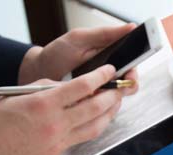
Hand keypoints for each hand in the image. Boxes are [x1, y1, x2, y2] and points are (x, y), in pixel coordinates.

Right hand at [0, 65, 121, 154]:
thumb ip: (46, 88)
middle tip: (119, 88)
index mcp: (43, 103)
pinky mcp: (57, 153)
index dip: (100, 77)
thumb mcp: (18, 94)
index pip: (82, 87)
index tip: (109, 71)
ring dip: (110, 114)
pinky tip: (98, 121)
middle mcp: (54, 123)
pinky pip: (83, 139)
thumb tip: (69, 86)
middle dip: (113, 96)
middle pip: (96, 107)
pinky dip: (95, 127)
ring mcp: (57, 140)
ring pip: (95, 126)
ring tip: (114, 104)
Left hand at [18, 24, 138, 95]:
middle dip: (128, 84)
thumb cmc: (57, 54)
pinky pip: (105, 109)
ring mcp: (101, 91)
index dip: (135, 68)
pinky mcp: (93, 105)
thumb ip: (104, 34)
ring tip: (101, 91)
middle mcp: (109, 76)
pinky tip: (92, 101)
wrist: (37, 73)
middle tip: (120, 83)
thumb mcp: (79, 39)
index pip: (133, 63)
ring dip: (114, 96)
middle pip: (130, 82)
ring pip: (120, 97)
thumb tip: (130, 27)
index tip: (131, 71)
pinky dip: (102, 107)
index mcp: (111, 57)